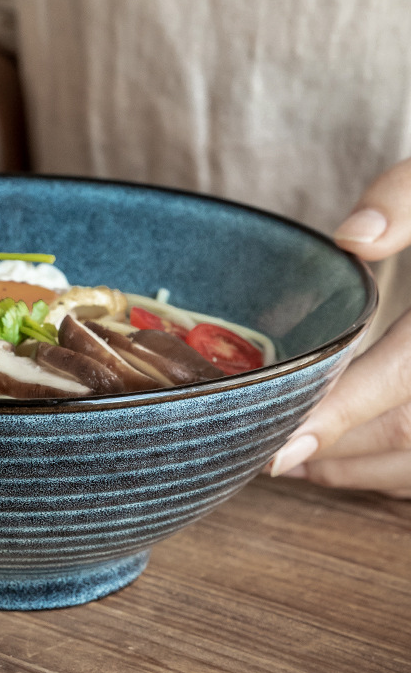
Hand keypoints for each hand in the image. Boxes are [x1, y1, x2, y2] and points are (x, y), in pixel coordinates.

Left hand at [270, 157, 410, 497]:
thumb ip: (404, 198)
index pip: (402, 380)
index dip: (339, 417)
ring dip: (369, 472)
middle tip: (273, 452)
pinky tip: (364, 463)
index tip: (281, 448)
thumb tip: (352, 241)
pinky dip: (404, 474)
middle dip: (340, 450)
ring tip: (308, 464)